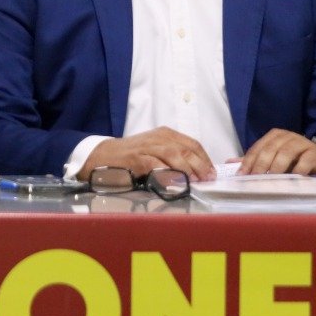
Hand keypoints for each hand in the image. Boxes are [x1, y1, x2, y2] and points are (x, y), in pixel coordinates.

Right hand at [80, 127, 215, 181]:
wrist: (103, 155)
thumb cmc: (132, 156)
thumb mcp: (155, 151)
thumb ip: (173, 159)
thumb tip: (196, 174)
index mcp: (166, 134)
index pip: (192, 144)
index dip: (204, 158)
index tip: (212, 172)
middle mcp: (159, 137)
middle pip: (186, 149)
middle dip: (200, 165)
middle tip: (208, 178)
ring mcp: (147, 147)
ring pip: (173, 155)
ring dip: (187, 168)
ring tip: (196, 180)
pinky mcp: (136, 158)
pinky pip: (155, 165)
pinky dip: (167, 173)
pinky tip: (175, 181)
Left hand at [236, 129, 315, 177]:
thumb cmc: (296, 162)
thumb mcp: (274, 160)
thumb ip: (254, 161)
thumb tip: (230, 163)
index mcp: (275, 136)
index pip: (257, 148)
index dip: (248, 162)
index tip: (242, 176)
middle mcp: (287, 136)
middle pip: (270, 149)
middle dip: (260, 164)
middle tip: (255, 179)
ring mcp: (302, 143)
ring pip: (286, 152)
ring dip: (277, 167)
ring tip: (271, 180)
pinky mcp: (315, 153)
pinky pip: (305, 161)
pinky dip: (298, 170)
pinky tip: (292, 181)